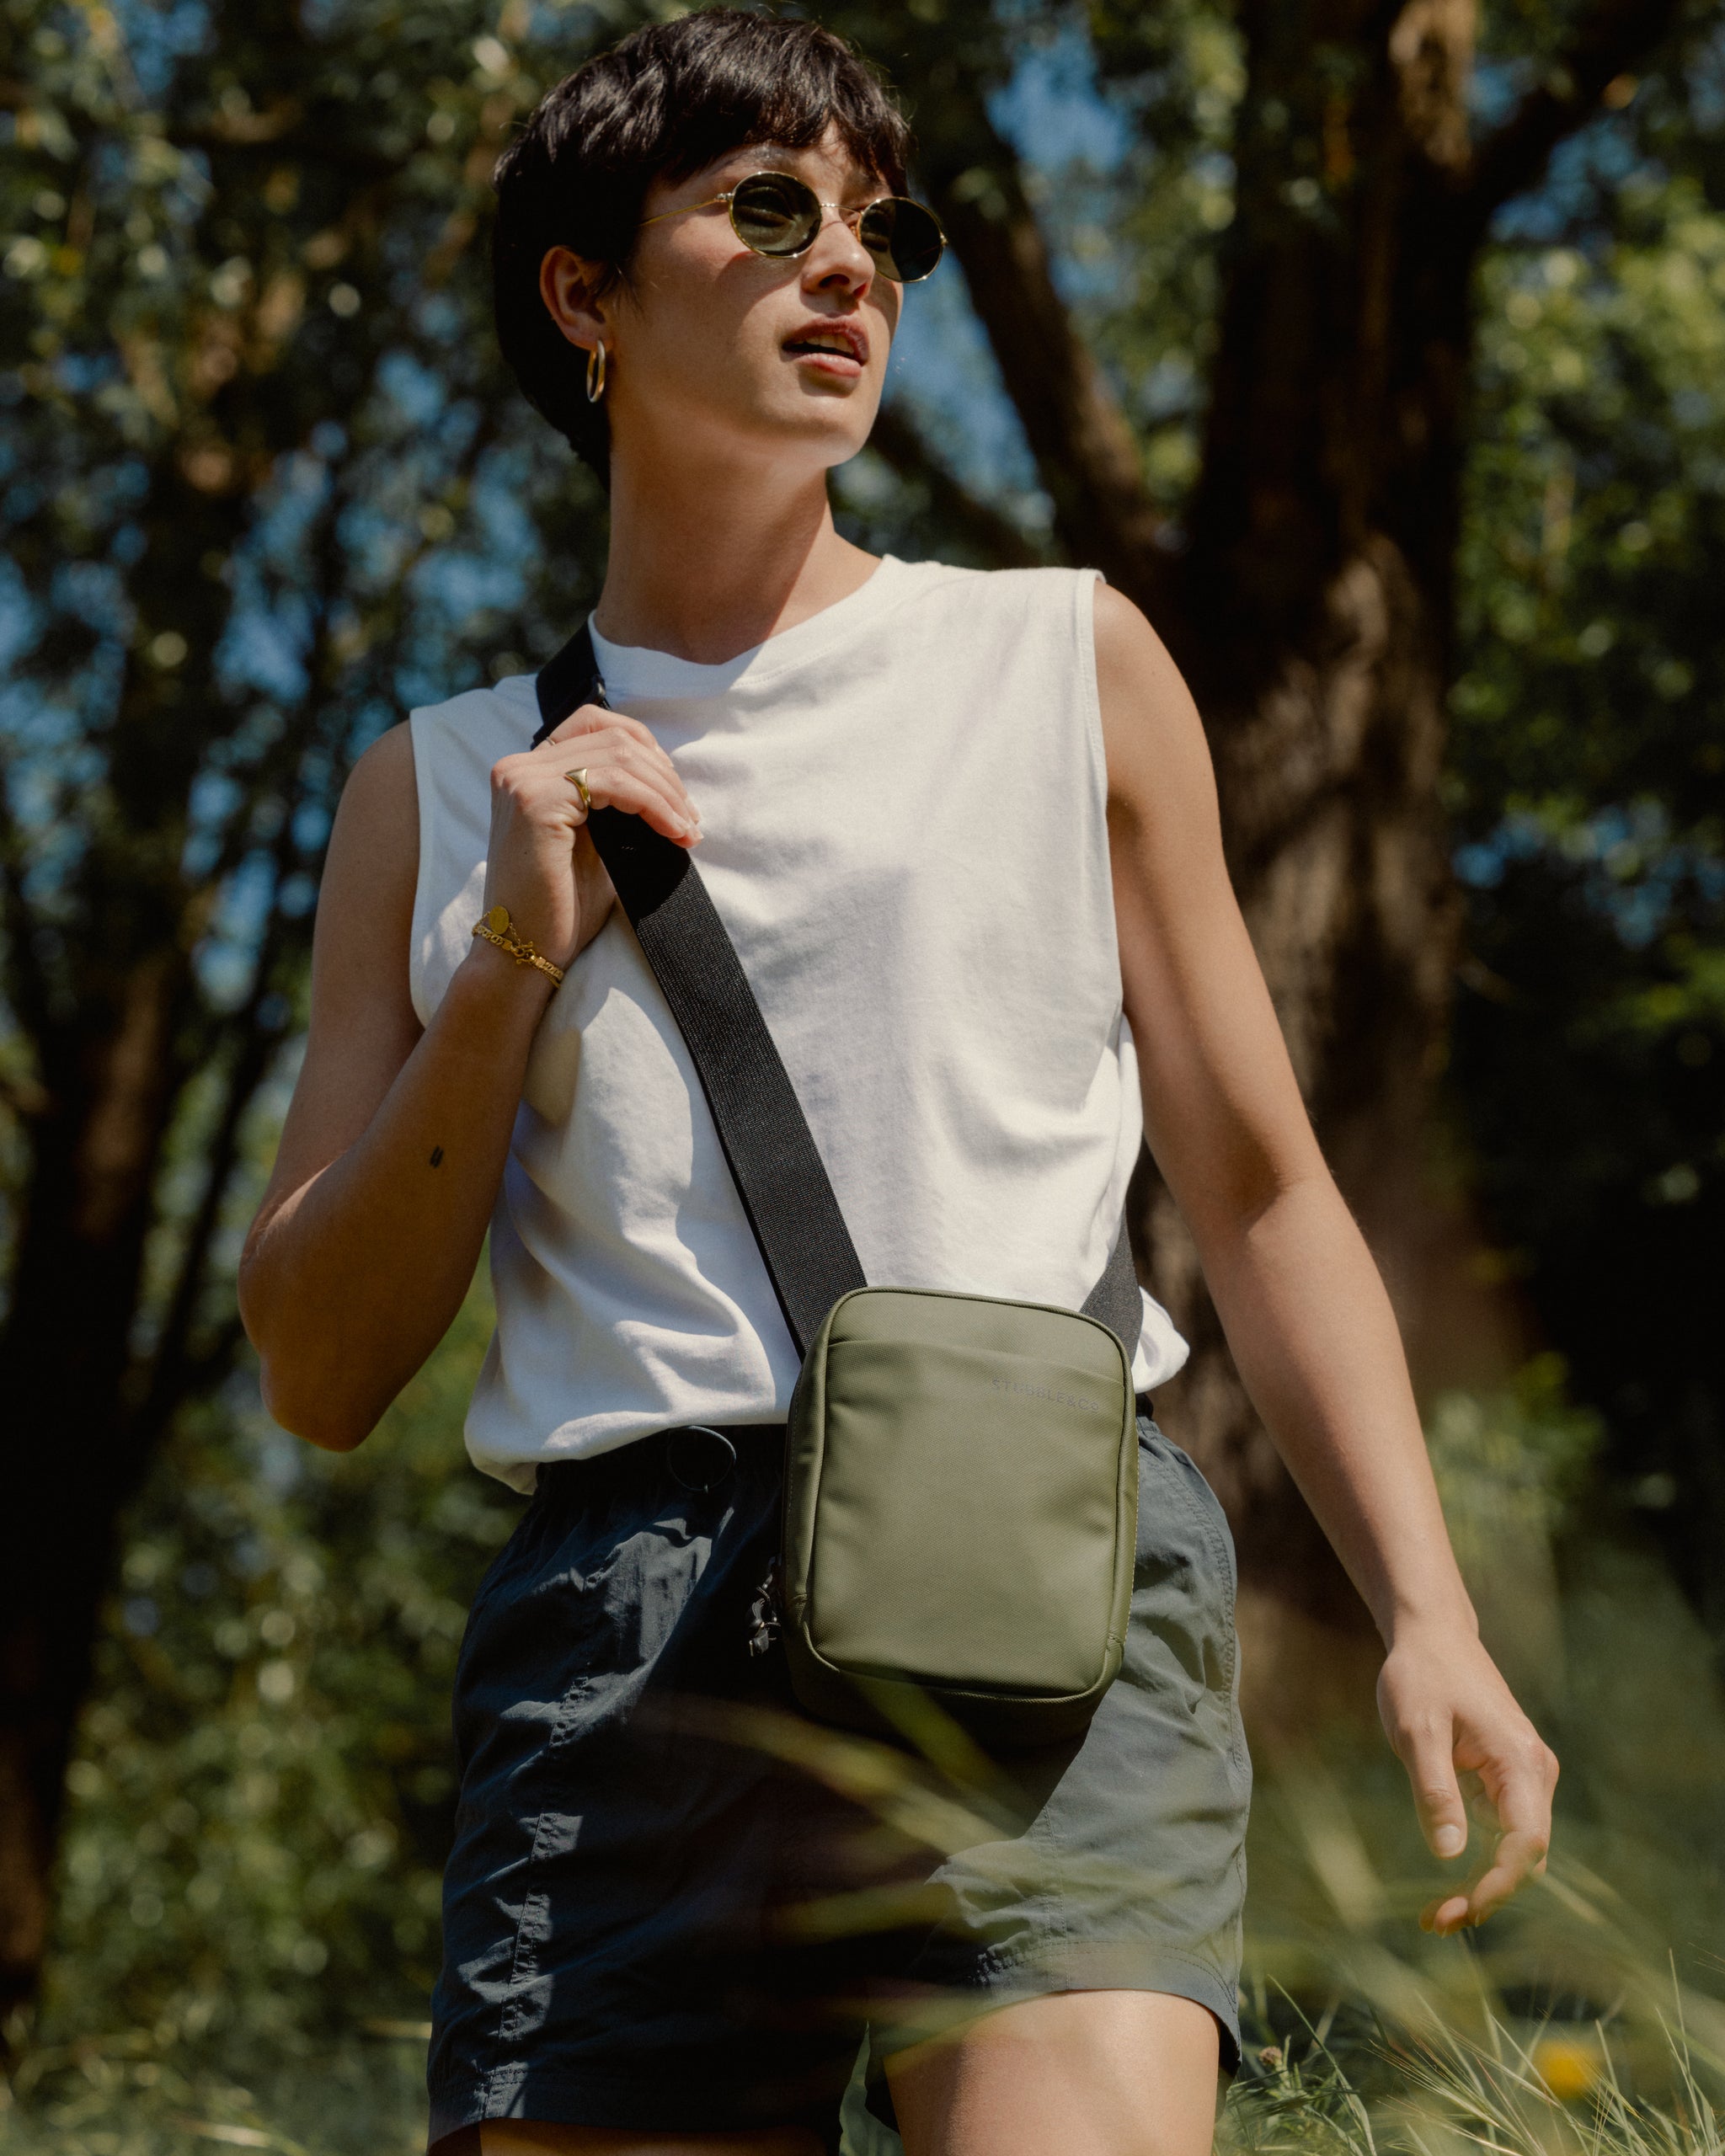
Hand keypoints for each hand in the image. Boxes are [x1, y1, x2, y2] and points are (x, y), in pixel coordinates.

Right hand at [481, 702, 699, 970]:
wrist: (524, 950)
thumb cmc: (560, 906)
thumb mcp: (593, 841)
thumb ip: (612, 803)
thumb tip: (664, 780)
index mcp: (528, 772)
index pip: (594, 723)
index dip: (643, 746)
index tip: (673, 790)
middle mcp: (518, 767)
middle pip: (612, 737)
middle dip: (663, 775)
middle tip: (690, 817)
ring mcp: (523, 780)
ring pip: (619, 756)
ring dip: (666, 791)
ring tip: (687, 828)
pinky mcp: (536, 801)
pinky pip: (616, 783)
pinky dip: (654, 804)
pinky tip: (673, 831)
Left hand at [1376, 1623, 1557, 1935]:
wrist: (1433, 1636)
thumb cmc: (1422, 1676)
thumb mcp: (1416, 1730)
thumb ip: (1434, 1790)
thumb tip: (1450, 1855)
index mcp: (1520, 1760)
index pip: (1526, 1842)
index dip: (1499, 1883)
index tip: (1462, 1909)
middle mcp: (1534, 1772)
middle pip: (1526, 1854)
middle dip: (1488, 1894)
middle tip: (1437, 1922)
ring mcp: (1524, 1777)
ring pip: (1515, 1849)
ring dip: (1484, 1884)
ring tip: (1436, 1915)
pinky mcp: (1507, 1779)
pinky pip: (1502, 1832)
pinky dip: (1479, 1861)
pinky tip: (1447, 1884)